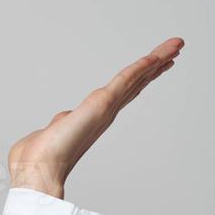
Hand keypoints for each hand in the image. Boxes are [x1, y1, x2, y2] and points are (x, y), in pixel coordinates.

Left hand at [7, 36, 183, 198]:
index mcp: (93, 118)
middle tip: (174, 51)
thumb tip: (61, 119)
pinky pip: (124, 80)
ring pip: (135, 78)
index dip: (139, 79)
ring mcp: (105, 109)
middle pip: (135, 83)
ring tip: (176, 45)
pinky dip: (140, 67)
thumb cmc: (38, 158)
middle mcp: (104, 113)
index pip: (122, 92)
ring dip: (156, 60)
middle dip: (155, 67)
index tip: (152, 67)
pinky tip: (155, 56)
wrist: (38, 168)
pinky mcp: (101, 105)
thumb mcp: (52, 132)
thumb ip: (61, 122)